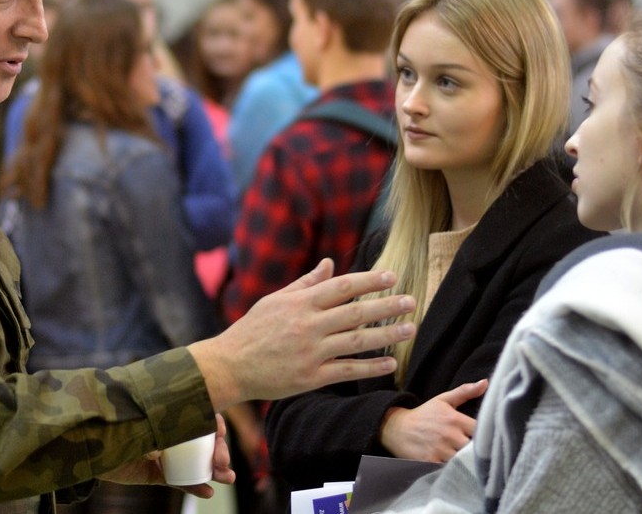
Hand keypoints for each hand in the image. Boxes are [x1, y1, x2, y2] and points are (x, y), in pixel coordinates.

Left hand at [102, 415, 235, 498]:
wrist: (88, 442)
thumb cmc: (117, 421)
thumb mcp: (144, 417)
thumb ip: (161, 420)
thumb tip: (181, 434)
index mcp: (169, 412)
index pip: (200, 416)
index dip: (215, 425)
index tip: (221, 433)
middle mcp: (169, 432)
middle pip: (202, 442)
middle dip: (218, 452)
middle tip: (223, 463)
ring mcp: (164, 454)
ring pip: (195, 463)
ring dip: (214, 471)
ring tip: (228, 478)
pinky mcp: (155, 473)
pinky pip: (178, 480)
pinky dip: (194, 486)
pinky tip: (208, 492)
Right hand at [188, 259, 416, 408]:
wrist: (229, 366)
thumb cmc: (252, 330)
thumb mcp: (275, 300)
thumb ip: (306, 283)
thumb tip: (330, 263)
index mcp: (300, 303)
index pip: (342, 287)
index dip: (369, 281)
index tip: (392, 277)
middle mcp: (308, 325)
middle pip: (356, 313)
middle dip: (387, 306)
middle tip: (412, 301)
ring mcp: (310, 352)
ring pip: (356, 342)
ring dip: (387, 335)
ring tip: (410, 329)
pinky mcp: (310, 377)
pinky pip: (346, 370)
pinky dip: (370, 367)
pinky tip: (390, 363)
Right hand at [379, 379, 487, 461]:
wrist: (396, 428)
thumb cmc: (423, 414)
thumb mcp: (443, 400)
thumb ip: (465, 392)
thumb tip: (486, 382)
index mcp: (455, 419)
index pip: (482, 430)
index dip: (486, 436)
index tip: (486, 438)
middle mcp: (449, 434)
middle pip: (475, 449)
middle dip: (477, 451)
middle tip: (478, 452)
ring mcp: (440, 449)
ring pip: (464, 460)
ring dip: (466, 461)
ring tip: (467, 460)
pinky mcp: (431, 462)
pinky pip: (449, 469)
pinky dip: (454, 469)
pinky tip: (455, 467)